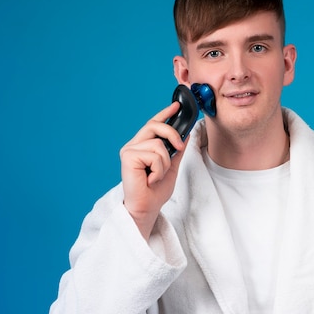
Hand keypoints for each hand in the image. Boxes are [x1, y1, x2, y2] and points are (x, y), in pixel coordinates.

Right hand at [119, 102, 186, 239]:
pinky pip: (154, 155)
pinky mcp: (128, 157)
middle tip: (179, 148)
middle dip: (172, 134)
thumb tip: (185, 133)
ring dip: (165, 163)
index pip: (154, 125)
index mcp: (143, 146)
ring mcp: (130, 150)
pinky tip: (151, 179)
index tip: (176, 106)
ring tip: (157, 176)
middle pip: (155, 126)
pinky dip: (159, 169)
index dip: (164, 113)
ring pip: (158, 144)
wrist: (147, 208)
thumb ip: (177, 150)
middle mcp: (134, 145)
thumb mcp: (172, 166)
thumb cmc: (156, 191)